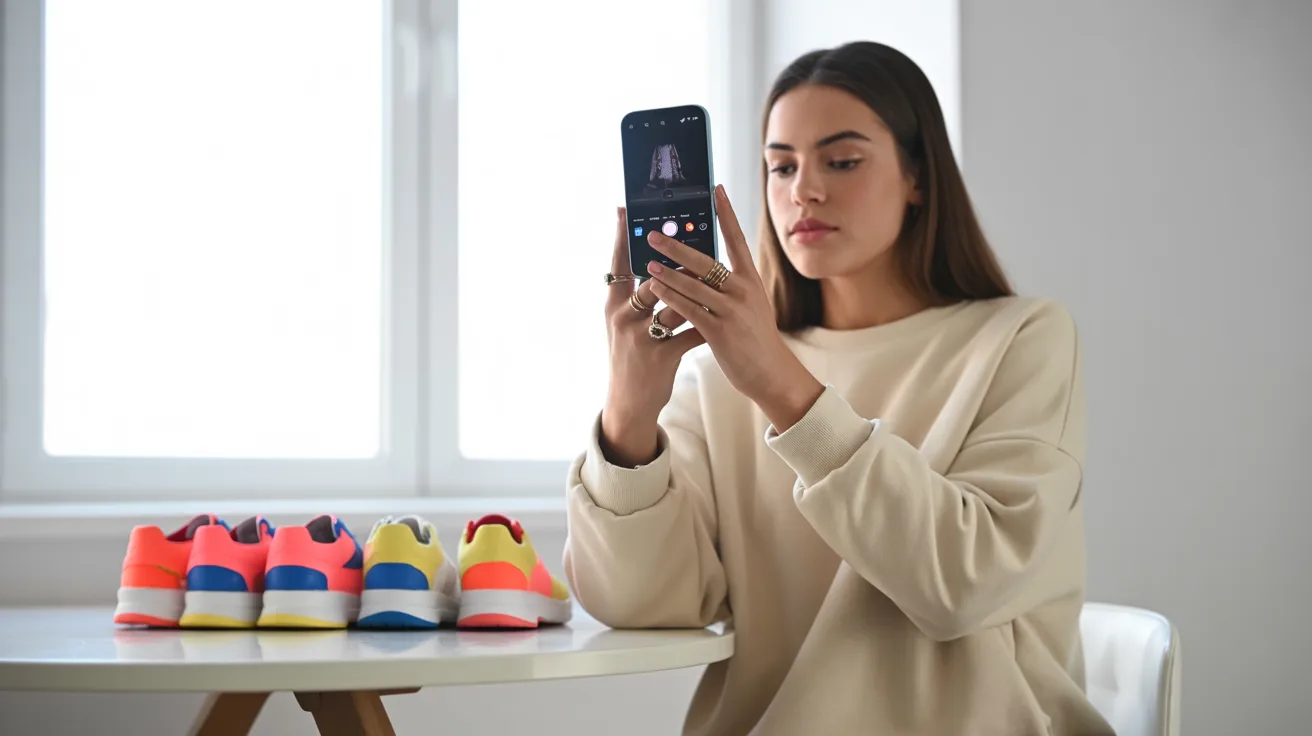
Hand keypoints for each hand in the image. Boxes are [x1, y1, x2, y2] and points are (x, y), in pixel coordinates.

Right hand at [601, 207, 705, 465]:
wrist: (629, 402)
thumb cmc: (634, 356)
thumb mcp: (627, 323)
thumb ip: (642, 296)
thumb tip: (665, 264)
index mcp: (613, 305)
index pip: (618, 263)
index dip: (623, 236)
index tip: (627, 209)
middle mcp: (623, 317)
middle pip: (651, 279)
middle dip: (673, 260)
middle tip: (688, 234)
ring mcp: (641, 337)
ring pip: (673, 304)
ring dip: (696, 290)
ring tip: (714, 274)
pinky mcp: (660, 357)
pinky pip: (689, 333)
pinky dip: (706, 323)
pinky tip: (723, 318)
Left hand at [644, 185, 823, 431]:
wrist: (771, 372)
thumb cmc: (756, 339)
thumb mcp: (750, 305)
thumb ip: (731, 285)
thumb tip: (706, 267)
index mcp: (750, 280)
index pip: (737, 239)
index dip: (726, 213)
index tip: (715, 189)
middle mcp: (742, 290)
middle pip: (706, 260)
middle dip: (677, 246)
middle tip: (654, 234)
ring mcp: (731, 310)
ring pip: (693, 284)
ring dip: (667, 273)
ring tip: (646, 262)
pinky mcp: (720, 330)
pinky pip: (690, 309)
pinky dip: (671, 298)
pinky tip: (655, 290)